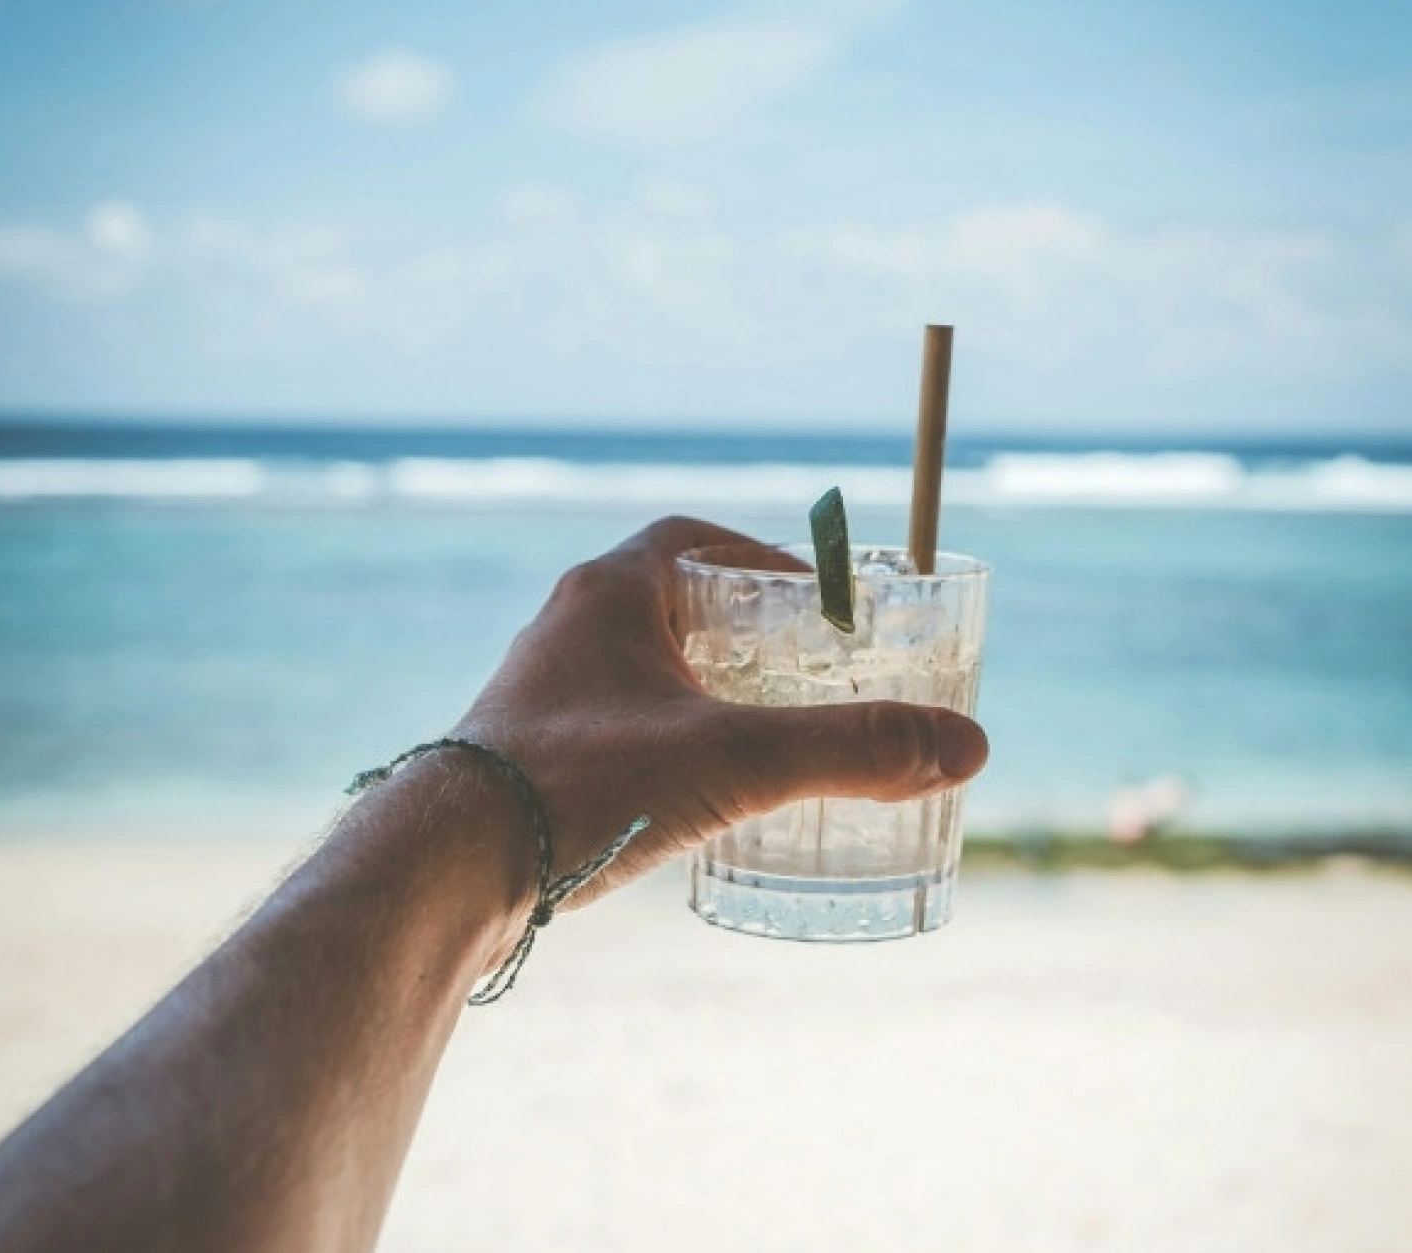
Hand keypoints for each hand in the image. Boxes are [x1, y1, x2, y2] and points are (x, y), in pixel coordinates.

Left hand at [457, 516, 987, 898]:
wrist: (445, 868)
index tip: (815, 601)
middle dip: (742, 629)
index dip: (763, 560)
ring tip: (762, 729)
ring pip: (638, 665)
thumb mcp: (734, 760)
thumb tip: (967, 745)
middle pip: (673, 602)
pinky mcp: (528, 749)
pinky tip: (693, 787)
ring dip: (700, 684)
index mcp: (611, 592)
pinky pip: (611, 718)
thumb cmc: (583, 784)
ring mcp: (543, 690)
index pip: (696, 542)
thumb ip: (849, 750)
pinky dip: (663, 734)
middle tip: (804, 669)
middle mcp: (569, 627)